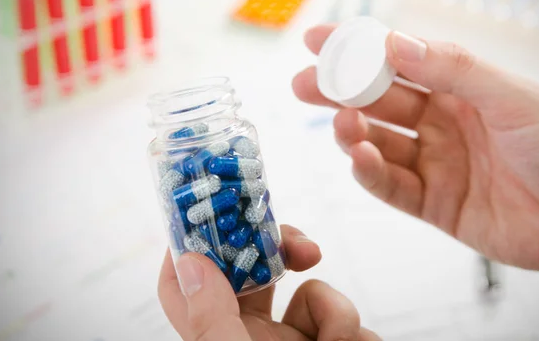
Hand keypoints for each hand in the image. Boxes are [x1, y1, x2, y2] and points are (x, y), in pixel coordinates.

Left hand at [159, 225, 380, 339]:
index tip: (210, 211)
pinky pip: (343, 318)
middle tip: (303, 247)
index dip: (190, 245)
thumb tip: (189, 262)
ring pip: (311, 292)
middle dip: (279, 250)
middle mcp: (249, 340)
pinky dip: (354, 332)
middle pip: (252, 272)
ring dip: (333, 312)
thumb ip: (209, 320)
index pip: (184, 285)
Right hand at [293, 25, 538, 281]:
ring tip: (342, 124)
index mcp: (462, 88)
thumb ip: (452, 70)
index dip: (358, 50)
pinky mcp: (435, 203)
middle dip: (340, 91)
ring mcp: (437, 163)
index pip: (399, 61)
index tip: (319, 40)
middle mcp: (444, 122)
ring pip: (380, 144)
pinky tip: (360, 159)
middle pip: (379, 102)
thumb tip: (394, 44)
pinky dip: (372, 173)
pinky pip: (393, 186)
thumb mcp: (511, 97)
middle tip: (305, 84)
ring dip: (354, 133)